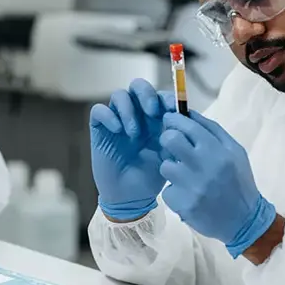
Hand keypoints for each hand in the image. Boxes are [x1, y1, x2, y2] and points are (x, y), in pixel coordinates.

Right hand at [90, 78, 176, 220]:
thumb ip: (178, 138)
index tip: (173, 109)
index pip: (160, 95)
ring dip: (128, 109)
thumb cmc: (153, 175)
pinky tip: (118, 131)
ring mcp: (117, 120)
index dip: (167, 97)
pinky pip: (99, 110)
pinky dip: (109, 116)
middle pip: (138, 86)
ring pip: (119, 95)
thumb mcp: (171, 156)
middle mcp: (136, 114)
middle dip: (146, 94)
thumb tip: (184, 120)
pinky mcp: (101, 129)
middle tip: (152, 111)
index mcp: (156, 118)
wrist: (132, 197)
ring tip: (134, 132)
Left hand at [158, 111, 275, 257]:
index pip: (187, 126)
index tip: (169, 120)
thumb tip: (187, 112)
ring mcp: (192, 187)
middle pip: (169, 140)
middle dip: (167, 139)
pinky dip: (174, 191)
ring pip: (165, 165)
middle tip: (171, 145)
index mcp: (219, 151)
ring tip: (184, 174)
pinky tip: (187, 194)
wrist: (244, 221)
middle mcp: (204, 167)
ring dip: (171, 168)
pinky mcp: (182, 204)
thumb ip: (212, 130)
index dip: (173, 119)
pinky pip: (167, 190)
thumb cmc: (238, 181)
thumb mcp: (234, 151)